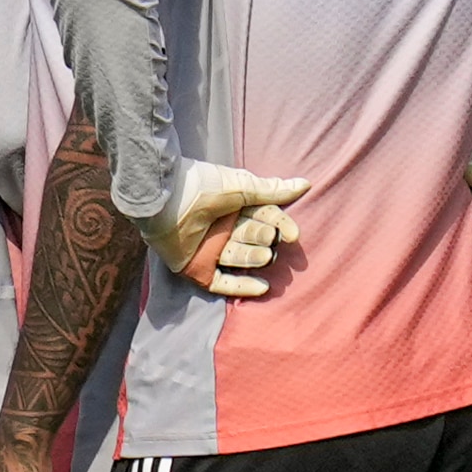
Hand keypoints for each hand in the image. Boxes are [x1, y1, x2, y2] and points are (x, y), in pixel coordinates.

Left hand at [144, 162, 311, 299]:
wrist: (167, 198)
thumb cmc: (203, 185)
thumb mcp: (241, 186)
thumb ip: (272, 190)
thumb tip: (305, 184)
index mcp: (234, 207)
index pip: (265, 218)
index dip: (281, 226)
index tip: (293, 234)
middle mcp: (223, 228)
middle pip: (254, 238)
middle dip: (265, 239)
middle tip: (269, 238)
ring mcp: (210, 249)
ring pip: (241, 258)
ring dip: (255, 258)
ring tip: (264, 255)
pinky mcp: (196, 267)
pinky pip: (222, 282)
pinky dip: (242, 286)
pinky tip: (263, 287)